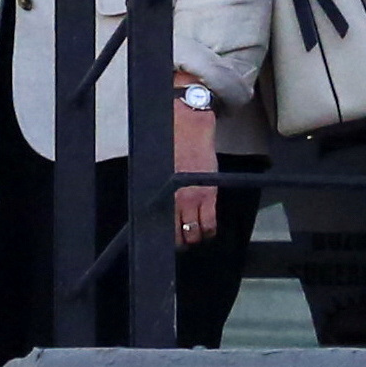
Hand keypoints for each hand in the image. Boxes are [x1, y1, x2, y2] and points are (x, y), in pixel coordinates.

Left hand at [170, 94, 222, 247]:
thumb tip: (155, 208)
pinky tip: (208, 230)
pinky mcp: (209, 194)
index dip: (162, 238)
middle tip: (181, 239)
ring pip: (193, 232)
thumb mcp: (158, 171)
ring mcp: (193, 198)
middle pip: (176, 234)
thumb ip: (159, 191)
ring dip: (194, 237)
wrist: (189, 126)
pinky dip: (209, 231)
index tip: (164, 241)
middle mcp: (174, 199)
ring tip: (195, 235)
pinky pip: (210, 223)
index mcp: (160, 193)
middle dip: (179, 240)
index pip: (160, 226)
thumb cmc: (171, 144)